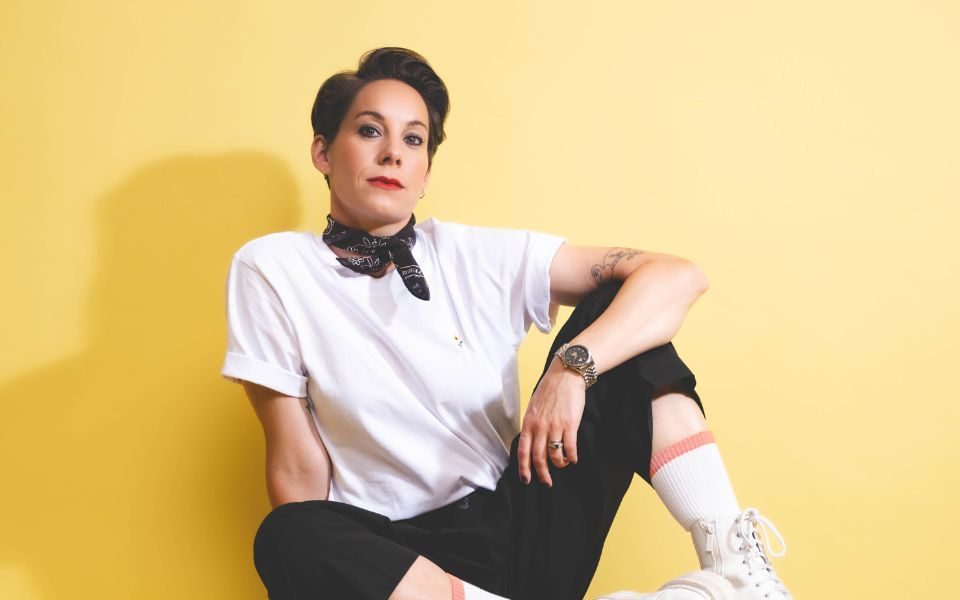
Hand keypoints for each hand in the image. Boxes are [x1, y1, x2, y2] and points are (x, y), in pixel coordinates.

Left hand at [517, 356, 584, 486]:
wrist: (565, 375)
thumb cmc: (549, 391)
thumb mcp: (533, 408)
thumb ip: (531, 425)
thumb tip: (530, 443)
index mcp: (528, 423)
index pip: (523, 450)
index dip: (524, 468)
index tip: (526, 480)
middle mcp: (539, 427)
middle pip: (538, 457)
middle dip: (542, 474)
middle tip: (547, 483)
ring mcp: (554, 426)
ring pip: (555, 455)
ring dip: (560, 464)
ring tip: (563, 464)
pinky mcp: (570, 424)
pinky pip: (570, 448)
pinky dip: (572, 457)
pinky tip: (573, 459)